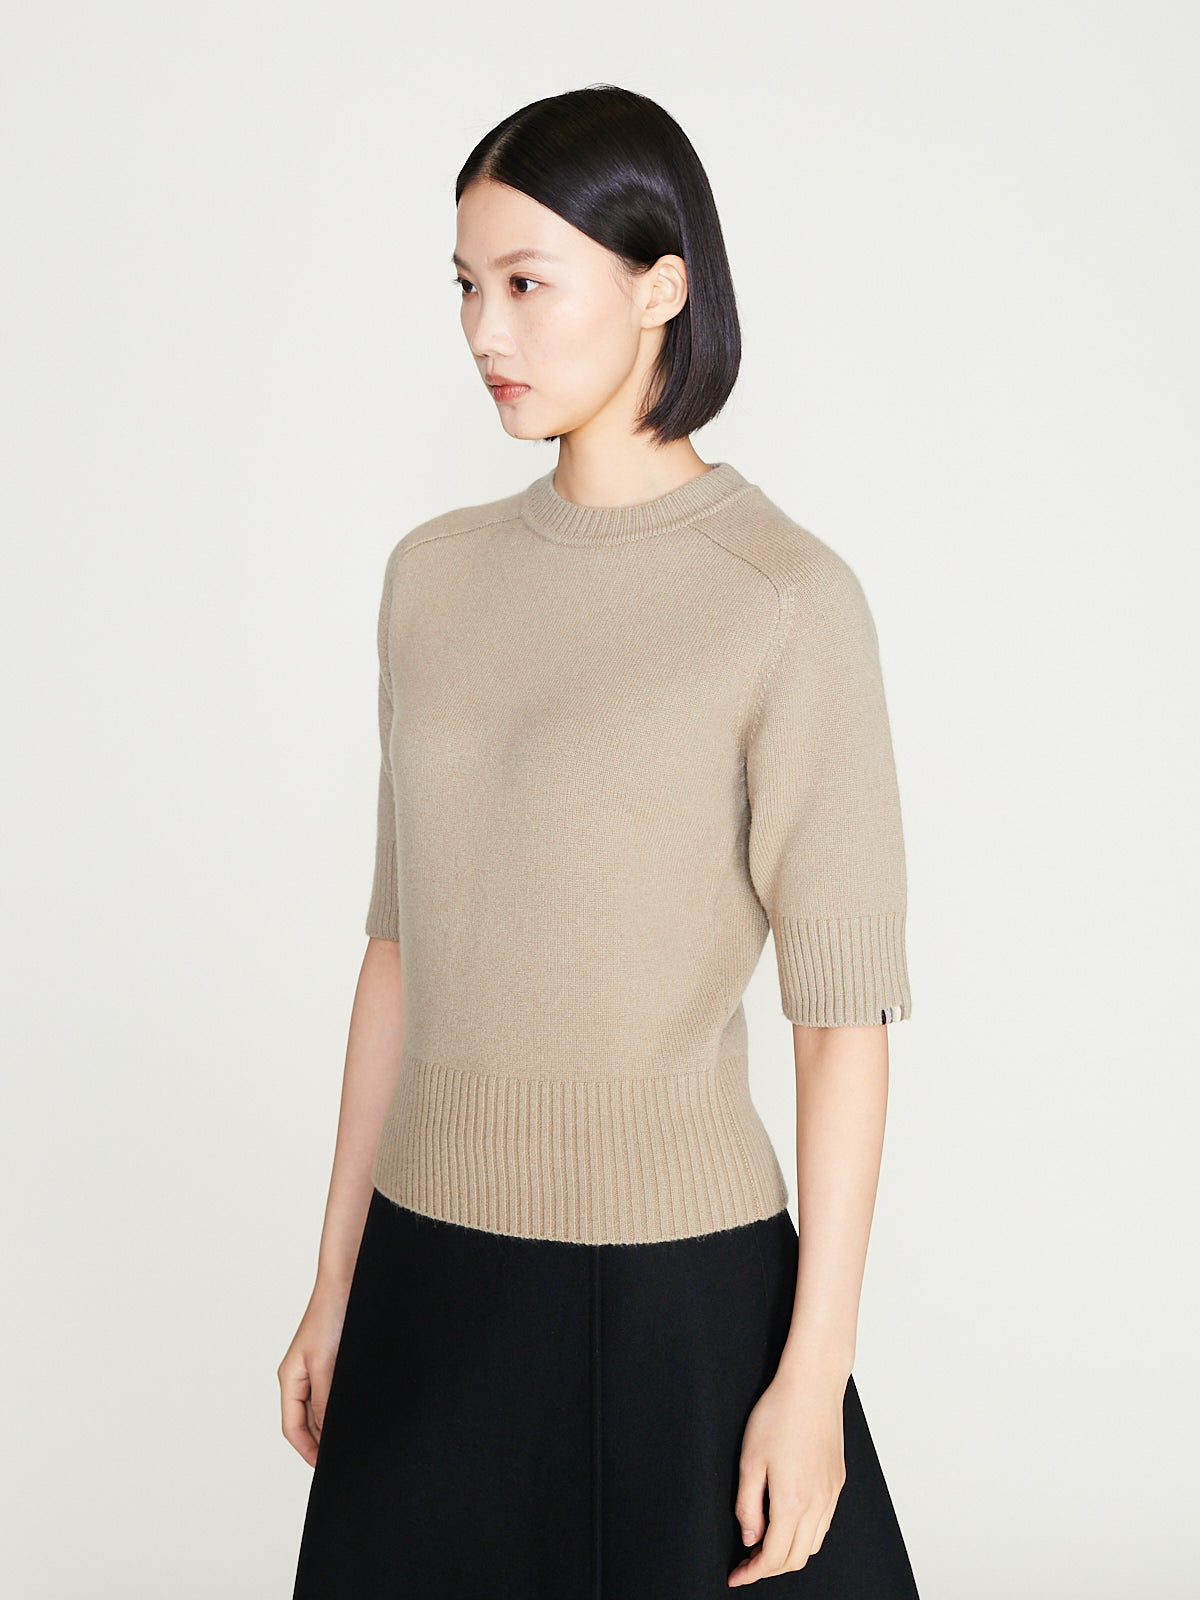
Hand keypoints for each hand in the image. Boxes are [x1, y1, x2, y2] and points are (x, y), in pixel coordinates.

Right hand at [277, 1287, 349, 1466]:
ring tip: (354, 1440)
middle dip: (321, 1441)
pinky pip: (337, 1390)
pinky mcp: (337, 1358)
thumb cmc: (330, 1314)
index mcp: (290, 1378)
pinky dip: (345, 1404)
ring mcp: (319, 1367)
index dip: (307, 1450)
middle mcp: (302, 1376)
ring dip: (335, 1423)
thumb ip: (325, 1399)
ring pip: (323, 1407)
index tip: (325, 1468)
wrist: (348, 1279)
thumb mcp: (326, 1362)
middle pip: (307, 1421)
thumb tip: (328, 1432)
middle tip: (343, 1459)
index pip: (292, 1427)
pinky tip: (361, 1411)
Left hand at [727, 1362, 847, 1585]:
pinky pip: (824, 1523)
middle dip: (770, 1568)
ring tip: (766, 1543)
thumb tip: (750, 1537)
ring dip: (789, 1553)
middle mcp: (817, 1504)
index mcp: (792, 1502)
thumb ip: (747, 1505)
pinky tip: (789, 1521)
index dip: (752, 1573)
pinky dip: (806, 1534)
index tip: (736, 1576)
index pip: (774, 1557)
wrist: (812, 1385)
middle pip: (796, 1558)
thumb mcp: (749, 1460)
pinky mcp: (838, 1482)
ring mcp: (831, 1494)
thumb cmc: (778, 1414)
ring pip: (813, 1544)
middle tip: (747, 1562)